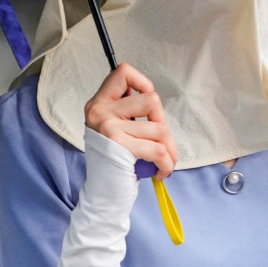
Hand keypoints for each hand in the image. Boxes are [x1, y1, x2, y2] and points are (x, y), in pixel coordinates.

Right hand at [84, 62, 178, 179]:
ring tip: (163, 161)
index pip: (123, 72)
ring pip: (158, 127)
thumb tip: (152, 99)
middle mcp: (100, 111)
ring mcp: (108, 127)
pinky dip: (167, 162)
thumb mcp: (113, 128)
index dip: (142, 83)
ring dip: (168, 148)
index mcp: (99, 103)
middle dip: (163, 124)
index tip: (147, 107)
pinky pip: (158, 149)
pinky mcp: (119, 146)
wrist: (102, 194)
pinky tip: (161, 171)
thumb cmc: (113, 162)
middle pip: (151, 100)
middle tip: (161, 143)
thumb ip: (127, 110)